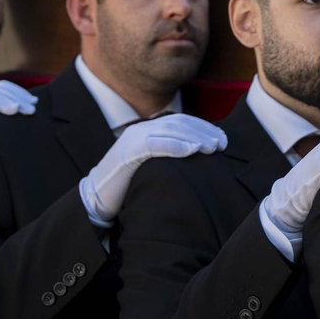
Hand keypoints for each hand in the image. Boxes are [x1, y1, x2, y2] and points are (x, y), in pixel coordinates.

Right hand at [79, 113, 227, 225]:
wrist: (97, 197)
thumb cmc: (129, 184)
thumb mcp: (152, 164)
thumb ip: (170, 154)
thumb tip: (199, 154)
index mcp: (148, 130)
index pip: (181, 122)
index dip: (204, 127)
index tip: (222, 139)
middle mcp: (141, 129)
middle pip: (179, 123)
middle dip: (203, 132)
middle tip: (221, 144)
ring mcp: (133, 139)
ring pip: (169, 131)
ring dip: (193, 138)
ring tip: (211, 147)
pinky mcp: (127, 153)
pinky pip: (154, 145)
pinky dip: (174, 146)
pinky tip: (190, 151)